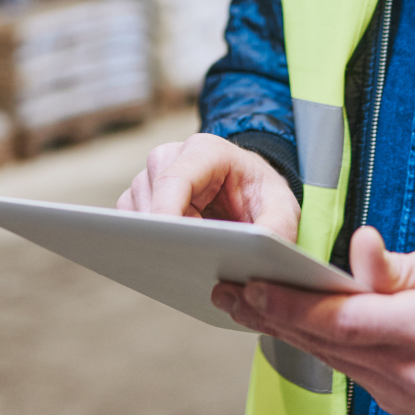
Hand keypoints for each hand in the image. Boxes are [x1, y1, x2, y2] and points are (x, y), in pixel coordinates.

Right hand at [117, 133, 300, 241]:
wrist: (249, 191)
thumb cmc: (262, 196)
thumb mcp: (284, 210)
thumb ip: (276, 229)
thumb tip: (253, 255)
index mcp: (205, 150)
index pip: (174, 179)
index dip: (166, 214)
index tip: (170, 248)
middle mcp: (170, 157)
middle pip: (151, 199)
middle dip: (165, 235)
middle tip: (191, 264)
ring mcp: (151, 178)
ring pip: (136, 215)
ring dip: (158, 241)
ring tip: (191, 259)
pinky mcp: (140, 199)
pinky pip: (130, 226)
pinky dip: (147, 244)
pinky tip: (175, 257)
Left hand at [211, 225, 414, 414]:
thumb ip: (394, 266)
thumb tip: (357, 245)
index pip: (345, 319)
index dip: (295, 304)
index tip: (255, 284)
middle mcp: (412, 370)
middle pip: (327, 343)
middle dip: (273, 316)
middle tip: (229, 290)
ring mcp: (405, 394)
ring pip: (332, 360)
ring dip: (285, 332)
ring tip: (244, 305)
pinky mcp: (401, 404)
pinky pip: (350, 372)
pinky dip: (319, 347)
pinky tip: (289, 326)